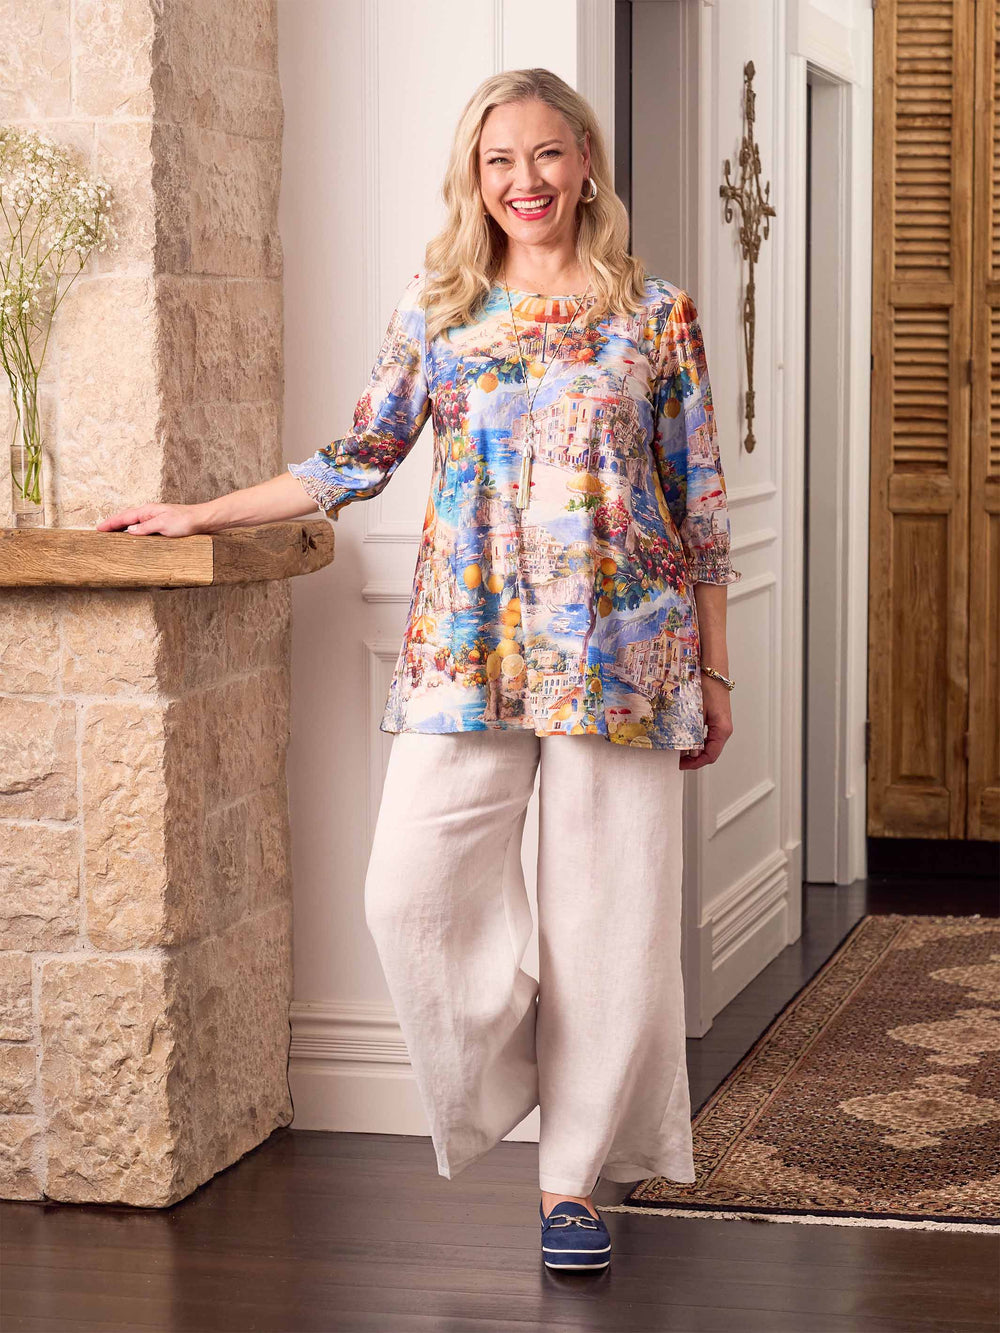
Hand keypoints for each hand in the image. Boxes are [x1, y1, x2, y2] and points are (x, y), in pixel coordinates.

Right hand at [94, 503, 209, 536]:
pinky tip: (132, 537)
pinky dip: (133, 531)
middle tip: (100, 532)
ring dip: (122, 528)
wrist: (202, 520)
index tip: (98, 529)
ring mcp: (155, 518)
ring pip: (133, 523)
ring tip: (111, 535)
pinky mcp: (162, 524)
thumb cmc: (185, 521)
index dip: (110, 523)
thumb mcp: (163, 525)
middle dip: (112, 524)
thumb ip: (145, 528)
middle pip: (126, 518)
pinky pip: (142, 527)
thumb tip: (129, 531)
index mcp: (147, 511)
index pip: (124, 517)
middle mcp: (149, 513)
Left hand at [679, 674, 732, 769]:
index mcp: (722, 729)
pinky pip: (706, 735)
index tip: (681, 764)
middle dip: (693, 758)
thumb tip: (691, 752)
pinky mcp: (715, 719)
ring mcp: (720, 725)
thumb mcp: (697, 711)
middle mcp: (723, 729)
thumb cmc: (707, 686)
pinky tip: (684, 737)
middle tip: (676, 758)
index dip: (695, 764)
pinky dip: (696, 740)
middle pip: (710, 752)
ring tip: (678, 749)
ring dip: (694, 749)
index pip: (711, 755)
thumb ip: (694, 732)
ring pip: (708, 744)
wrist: (713, 670)